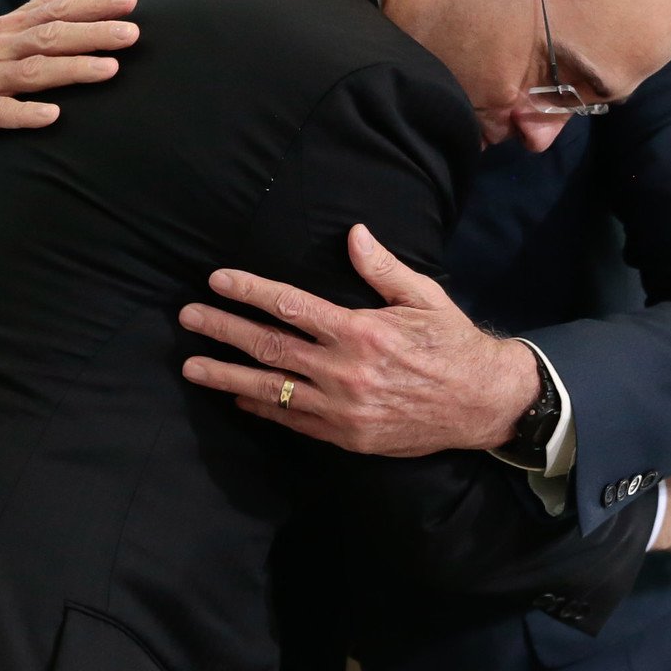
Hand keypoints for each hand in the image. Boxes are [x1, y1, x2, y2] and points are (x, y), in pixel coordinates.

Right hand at [0, 0, 138, 193]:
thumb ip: (36, 5)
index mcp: (5, 31)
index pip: (55, 11)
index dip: (93, 5)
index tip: (132, 1)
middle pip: (47, 37)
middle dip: (91, 34)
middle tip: (133, 33)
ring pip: (29, 73)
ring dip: (70, 70)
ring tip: (110, 71)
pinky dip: (23, 114)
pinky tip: (52, 117)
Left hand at [178, 225, 535, 456]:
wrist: (482, 404)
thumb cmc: (451, 343)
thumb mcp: (423, 297)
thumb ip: (382, 267)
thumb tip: (353, 233)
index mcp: (360, 331)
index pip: (289, 306)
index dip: (249, 291)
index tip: (217, 280)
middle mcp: (344, 370)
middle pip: (269, 347)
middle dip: (223, 330)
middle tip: (188, 318)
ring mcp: (341, 408)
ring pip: (271, 389)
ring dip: (226, 376)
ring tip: (191, 367)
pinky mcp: (347, 436)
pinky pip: (293, 421)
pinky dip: (262, 408)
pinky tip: (236, 396)